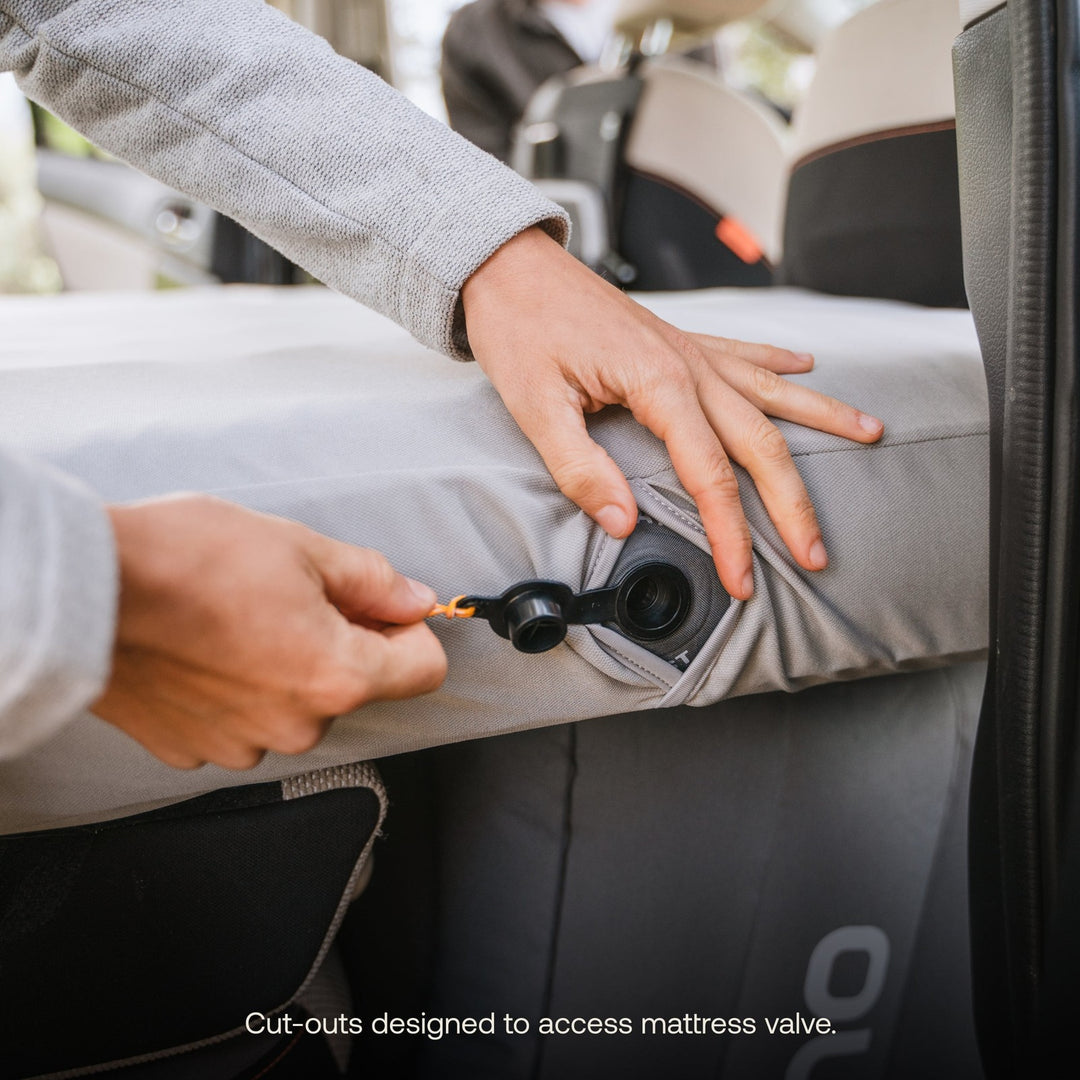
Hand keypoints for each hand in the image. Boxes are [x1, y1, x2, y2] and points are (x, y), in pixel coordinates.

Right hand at [93, 495, 446, 769]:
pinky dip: (237, 689)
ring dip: (284, 667)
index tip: (381, 607)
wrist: (87, 589)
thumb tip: (413, 599)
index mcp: (338, 675)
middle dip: (339, 642)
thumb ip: (371, 581)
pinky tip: (206, 649)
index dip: (410, 630)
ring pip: (297, 703)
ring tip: (237, 620)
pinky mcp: (196, 749)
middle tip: (289, 596)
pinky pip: (243, 720)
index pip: (425, 670)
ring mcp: (244, 745)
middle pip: (355, 685)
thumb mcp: (300, 548)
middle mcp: (298, 724)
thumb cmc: (188, 560)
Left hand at [461, 227, 883, 599]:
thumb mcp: (535, 408)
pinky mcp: (679, 338)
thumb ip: (580, 468)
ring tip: (870, 434)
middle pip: (760, 441)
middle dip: (792, 503)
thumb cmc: (520, 330)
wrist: (512, 267)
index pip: (709, 474)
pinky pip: (745, 353)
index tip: (742, 579)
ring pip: (771, 391)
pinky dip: (780, 365)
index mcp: (658, 383)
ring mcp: (690, 348)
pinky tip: (807, 369)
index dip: (730, 534)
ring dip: (822, 417)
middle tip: (816, 552)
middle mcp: (688, 364)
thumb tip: (622, 522)